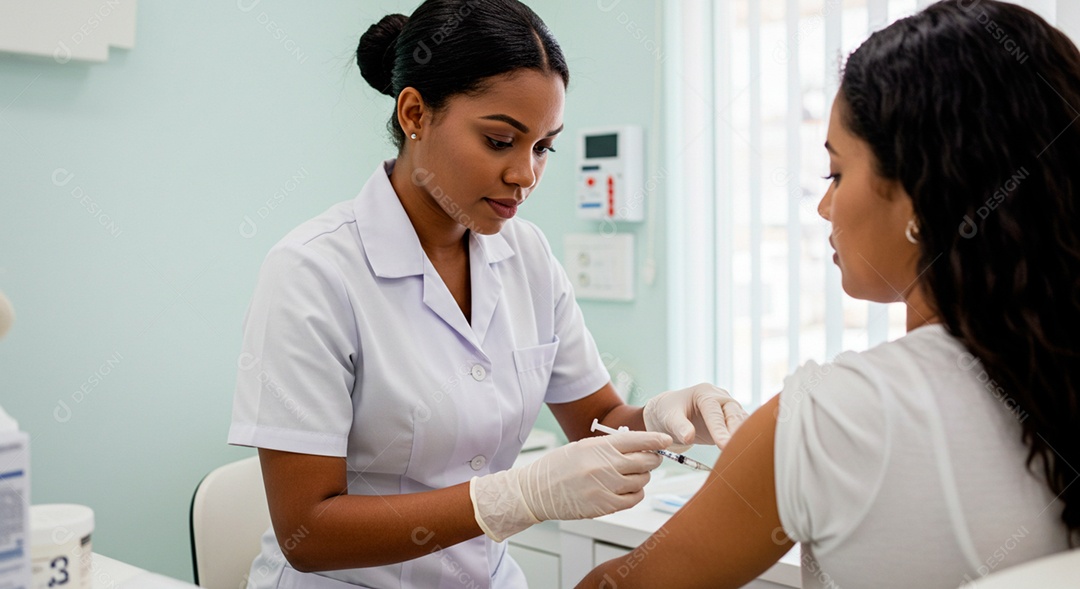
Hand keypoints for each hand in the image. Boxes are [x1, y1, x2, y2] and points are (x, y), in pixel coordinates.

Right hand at [470, 430, 670, 541]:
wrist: (536, 491)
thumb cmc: (558, 467)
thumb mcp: (583, 446)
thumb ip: (610, 446)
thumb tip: (638, 446)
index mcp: (599, 447)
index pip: (638, 440)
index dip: (656, 440)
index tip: (666, 441)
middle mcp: (605, 465)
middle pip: (646, 461)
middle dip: (651, 459)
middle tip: (648, 459)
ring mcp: (605, 487)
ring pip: (642, 481)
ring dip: (641, 477)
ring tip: (628, 475)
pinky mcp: (604, 506)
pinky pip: (633, 499)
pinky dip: (635, 493)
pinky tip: (626, 489)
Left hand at [644, 383, 748, 451]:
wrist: (672, 411)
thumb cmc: (670, 411)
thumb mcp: (670, 418)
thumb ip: (679, 427)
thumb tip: (688, 438)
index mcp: (704, 393)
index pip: (714, 412)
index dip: (719, 429)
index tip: (724, 445)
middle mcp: (720, 398)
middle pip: (733, 414)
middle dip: (737, 432)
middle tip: (739, 450)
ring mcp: (728, 409)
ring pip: (741, 421)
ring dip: (744, 436)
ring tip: (745, 453)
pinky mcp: (731, 421)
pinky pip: (741, 429)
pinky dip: (744, 439)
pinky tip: (746, 451)